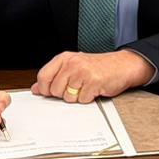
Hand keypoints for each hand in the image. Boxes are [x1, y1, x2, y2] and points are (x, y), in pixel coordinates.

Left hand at [32, 50, 154, 104]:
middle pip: (55, 90)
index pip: (43, 77)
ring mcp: (83, 72)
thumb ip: (54, 76)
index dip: (46, 89)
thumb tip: (36, 88)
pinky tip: (94, 89)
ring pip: (68, 97)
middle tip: (77, 86)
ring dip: (77, 97)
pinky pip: (82, 100)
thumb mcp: (73, 66)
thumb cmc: (97, 66)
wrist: (122, 65)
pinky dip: (88, 98)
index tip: (52, 91)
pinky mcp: (93, 82)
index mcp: (64, 58)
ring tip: (86, 86)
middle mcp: (72, 63)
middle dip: (64, 93)